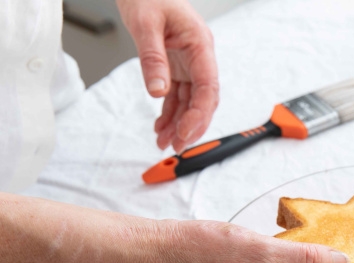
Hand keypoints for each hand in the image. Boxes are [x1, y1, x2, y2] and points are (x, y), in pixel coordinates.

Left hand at [117, 0, 218, 152]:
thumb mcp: (145, 23)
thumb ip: (153, 59)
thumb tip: (158, 91)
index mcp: (200, 44)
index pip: (207, 87)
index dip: (199, 113)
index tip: (186, 132)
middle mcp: (198, 57)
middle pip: (203, 99)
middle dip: (192, 125)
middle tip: (178, 145)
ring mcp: (189, 63)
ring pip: (190, 101)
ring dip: (179, 124)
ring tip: (164, 142)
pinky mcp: (177, 67)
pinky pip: (177, 95)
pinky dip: (169, 112)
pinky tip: (161, 126)